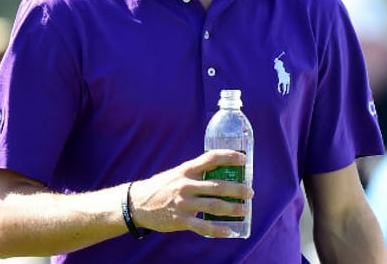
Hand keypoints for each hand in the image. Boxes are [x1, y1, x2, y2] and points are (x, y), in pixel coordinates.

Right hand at [129, 149, 252, 237]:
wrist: (136, 203)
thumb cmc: (162, 187)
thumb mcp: (177, 174)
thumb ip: (196, 173)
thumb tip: (221, 172)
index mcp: (186, 170)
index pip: (211, 158)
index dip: (229, 156)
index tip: (243, 159)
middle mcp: (186, 185)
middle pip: (218, 186)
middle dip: (238, 189)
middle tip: (250, 193)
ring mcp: (183, 203)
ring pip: (214, 206)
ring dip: (233, 209)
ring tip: (244, 210)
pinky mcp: (180, 220)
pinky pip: (202, 226)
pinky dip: (217, 230)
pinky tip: (228, 231)